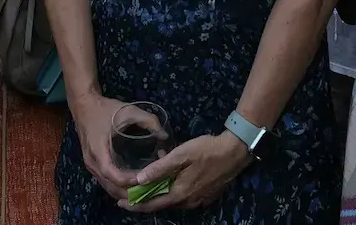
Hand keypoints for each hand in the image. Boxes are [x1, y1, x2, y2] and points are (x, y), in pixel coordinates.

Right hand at [72, 92, 140, 199]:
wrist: (83, 105)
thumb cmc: (104, 109)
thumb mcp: (127, 111)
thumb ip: (148, 120)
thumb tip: (165, 135)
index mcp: (98, 150)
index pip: (113, 174)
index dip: (129, 180)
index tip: (146, 179)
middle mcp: (92, 162)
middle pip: (111, 186)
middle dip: (130, 192)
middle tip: (150, 190)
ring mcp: (91, 166)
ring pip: (108, 187)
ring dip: (125, 192)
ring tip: (145, 191)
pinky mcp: (93, 165)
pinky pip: (106, 182)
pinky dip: (119, 187)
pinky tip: (134, 185)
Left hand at [119, 131, 250, 212]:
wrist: (235, 151)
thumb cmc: (206, 150)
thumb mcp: (181, 155)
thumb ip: (160, 168)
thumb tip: (139, 179)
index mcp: (181, 193)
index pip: (153, 204)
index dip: (136, 204)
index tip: (120, 202)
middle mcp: (188, 202)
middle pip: (162, 204)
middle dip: (144, 200)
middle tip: (128, 193)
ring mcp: (198, 200)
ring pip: (172, 200)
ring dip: (158, 193)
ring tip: (144, 184)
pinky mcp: (205, 195)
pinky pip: (183, 196)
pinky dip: (171, 189)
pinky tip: (168, 177)